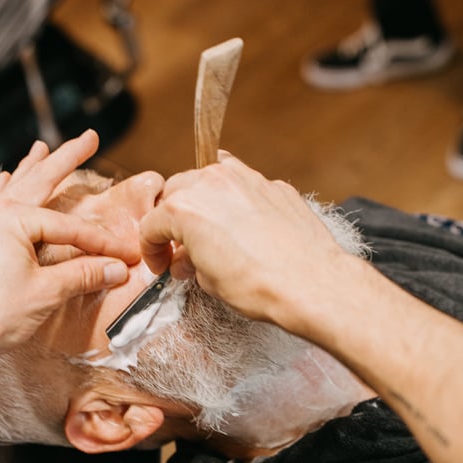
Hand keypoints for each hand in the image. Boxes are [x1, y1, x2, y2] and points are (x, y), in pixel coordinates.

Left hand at [0, 131, 140, 375]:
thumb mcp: (47, 294)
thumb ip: (84, 275)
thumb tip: (117, 269)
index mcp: (15, 220)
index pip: (72, 228)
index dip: (103, 243)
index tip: (126, 255)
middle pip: (40, 180)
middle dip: (66, 158)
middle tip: (88, 137)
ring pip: (14, 188)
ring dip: (32, 168)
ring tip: (42, 148)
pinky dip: (4, 190)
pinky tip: (4, 183)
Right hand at [139, 151, 358, 336]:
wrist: (310, 283)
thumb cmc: (260, 284)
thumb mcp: (209, 281)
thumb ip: (191, 262)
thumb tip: (187, 260)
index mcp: (185, 209)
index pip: (151, 224)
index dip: (152, 249)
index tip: (161, 262)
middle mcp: (212, 184)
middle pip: (176, 191)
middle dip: (173, 219)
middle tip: (181, 246)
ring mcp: (246, 180)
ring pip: (210, 178)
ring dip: (204, 201)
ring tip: (211, 229)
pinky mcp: (274, 186)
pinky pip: (244, 186)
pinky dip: (237, 202)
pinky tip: (244, 226)